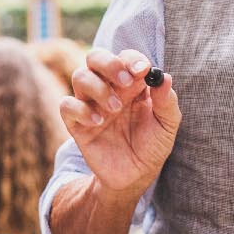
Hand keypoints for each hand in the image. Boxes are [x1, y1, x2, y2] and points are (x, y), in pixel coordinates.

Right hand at [59, 49, 180, 194]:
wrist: (135, 176)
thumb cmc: (152, 146)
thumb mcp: (167, 125)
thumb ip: (166, 102)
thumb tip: (163, 77)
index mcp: (131, 83)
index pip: (125, 57)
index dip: (132, 59)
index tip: (143, 70)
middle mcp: (108, 88)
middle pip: (95, 57)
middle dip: (109, 64)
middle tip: (125, 83)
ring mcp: (90, 104)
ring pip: (80, 76)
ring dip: (98, 88)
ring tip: (115, 109)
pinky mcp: (76, 123)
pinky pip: (67, 105)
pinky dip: (80, 110)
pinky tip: (98, 122)